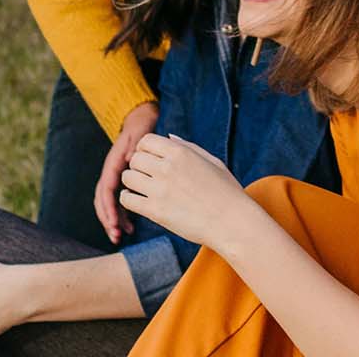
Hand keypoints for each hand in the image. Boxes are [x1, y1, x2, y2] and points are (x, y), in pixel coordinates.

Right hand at [95, 101, 158, 243]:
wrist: (140, 123)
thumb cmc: (141, 129)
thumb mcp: (139, 135)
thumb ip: (134, 146)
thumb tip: (130, 158)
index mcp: (113, 164)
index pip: (106, 188)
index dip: (109, 206)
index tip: (114, 222)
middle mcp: (111, 173)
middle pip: (103, 200)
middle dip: (107, 219)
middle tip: (116, 235)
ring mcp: (116, 178)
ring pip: (109, 203)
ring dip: (113, 220)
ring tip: (120, 236)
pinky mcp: (123, 182)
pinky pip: (119, 201)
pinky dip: (122, 214)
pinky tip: (130, 226)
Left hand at [118, 134, 249, 252]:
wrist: (231, 221)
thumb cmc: (226, 191)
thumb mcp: (212, 161)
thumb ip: (188, 147)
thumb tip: (168, 137)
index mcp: (181, 153)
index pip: (146, 141)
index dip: (146, 149)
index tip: (152, 159)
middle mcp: (167, 167)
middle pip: (135, 159)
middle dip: (139, 166)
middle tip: (149, 176)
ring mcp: (160, 189)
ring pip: (127, 177)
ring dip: (133, 182)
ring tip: (145, 189)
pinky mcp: (155, 210)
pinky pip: (127, 199)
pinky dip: (130, 199)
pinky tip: (142, 202)